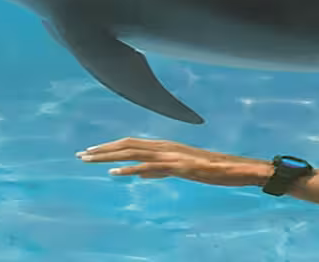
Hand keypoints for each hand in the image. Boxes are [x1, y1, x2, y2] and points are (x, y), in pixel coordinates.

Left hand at [77, 138, 269, 186]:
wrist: (237, 168)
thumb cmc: (212, 169)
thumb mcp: (180, 170)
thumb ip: (158, 170)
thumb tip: (138, 174)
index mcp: (165, 146)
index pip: (131, 143)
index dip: (109, 146)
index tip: (90, 151)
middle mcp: (166, 146)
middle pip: (127, 145)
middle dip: (102, 149)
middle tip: (80, 155)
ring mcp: (172, 155)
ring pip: (134, 152)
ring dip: (109, 156)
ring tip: (89, 160)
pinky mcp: (179, 166)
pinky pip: (150, 167)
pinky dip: (130, 168)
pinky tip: (114, 172)